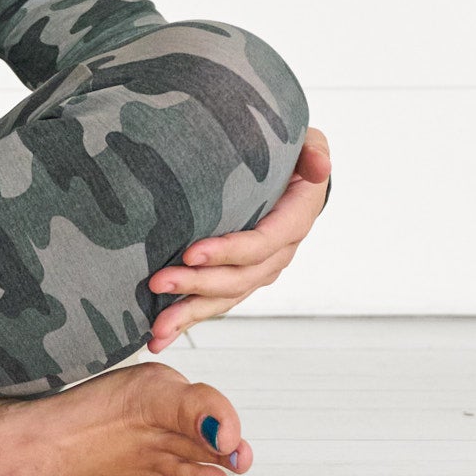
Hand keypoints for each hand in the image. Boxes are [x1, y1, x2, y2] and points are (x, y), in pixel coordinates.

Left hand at [144, 125, 331, 351]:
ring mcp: (258, 269)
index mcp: (292, 220)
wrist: (290, 170)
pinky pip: (215, 301)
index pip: (260, 243)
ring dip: (189, 313)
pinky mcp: (238, 275)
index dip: (228, 251)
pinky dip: (188, 317)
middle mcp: (277, 253)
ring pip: (224, 298)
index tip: (189, 252)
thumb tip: (320, 165)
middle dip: (197, 285)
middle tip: (157, 283)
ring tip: (156, 328)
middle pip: (238, 278)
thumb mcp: (307, 142)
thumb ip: (312, 150)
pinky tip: (159, 333)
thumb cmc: (292, 151)